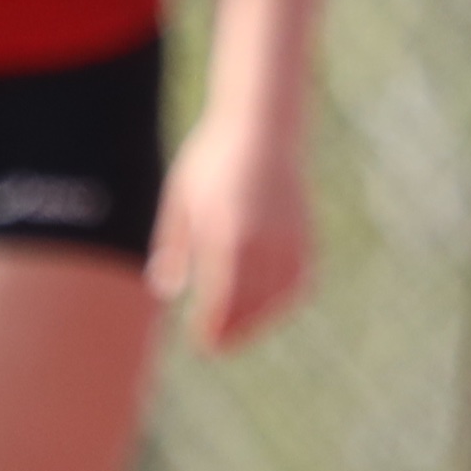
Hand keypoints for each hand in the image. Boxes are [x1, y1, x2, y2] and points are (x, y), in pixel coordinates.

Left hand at [150, 114, 312, 352]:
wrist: (261, 124)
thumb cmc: (212, 159)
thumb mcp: (182, 198)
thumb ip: (175, 246)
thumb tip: (166, 289)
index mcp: (226, 232)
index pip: (222, 298)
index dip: (212, 327)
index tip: (201, 342)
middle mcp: (261, 239)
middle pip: (251, 305)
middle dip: (234, 331)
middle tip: (216, 346)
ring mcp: (287, 236)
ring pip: (279, 296)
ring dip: (259, 319)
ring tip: (238, 330)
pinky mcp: (305, 232)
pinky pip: (299, 279)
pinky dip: (285, 298)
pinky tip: (266, 304)